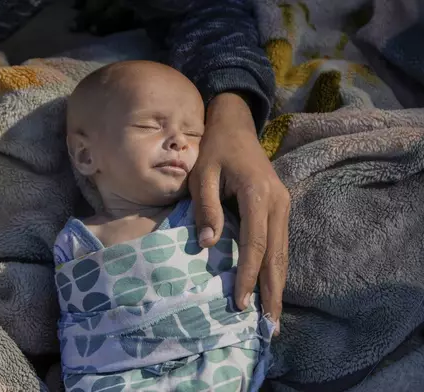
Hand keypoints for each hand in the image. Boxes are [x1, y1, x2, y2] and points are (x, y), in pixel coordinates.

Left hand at [189, 93, 288, 333]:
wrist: (236, 124)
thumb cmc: (214, 148)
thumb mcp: (202, 173)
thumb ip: (205, 207)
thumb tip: (208, 246)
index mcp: (258, 194)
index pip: (256, 243)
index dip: (249, 274)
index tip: (241, 302)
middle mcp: (277, 202)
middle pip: (277, 255)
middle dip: (273, 291)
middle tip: (269, 326)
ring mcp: (283, 204)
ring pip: (283, 252)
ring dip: (278, 285)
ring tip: (273, 316)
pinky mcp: (280, 207)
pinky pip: (281, 244)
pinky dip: (276, 268)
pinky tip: (272, 287)